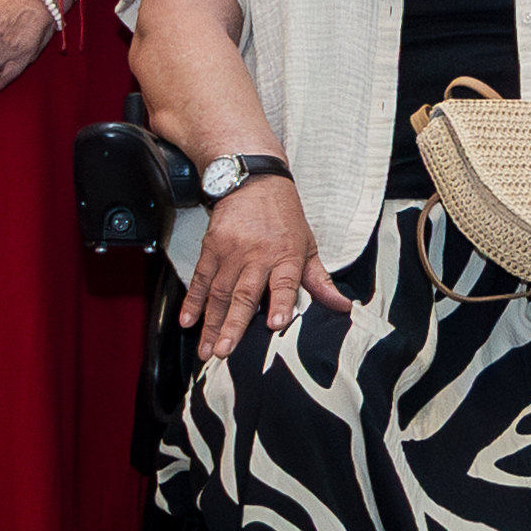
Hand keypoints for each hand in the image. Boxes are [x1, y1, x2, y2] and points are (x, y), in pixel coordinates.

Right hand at [191, 174, 340, 364]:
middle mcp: (257, 255)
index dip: (280, 303)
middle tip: (225, 350)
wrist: (253, 180)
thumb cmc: (283, 215)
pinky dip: (192, 300)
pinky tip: (188, 320)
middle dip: (233, 325)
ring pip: (220, 292)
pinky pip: (201, 278)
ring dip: (211, 323)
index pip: (285, 283)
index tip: (275, 324)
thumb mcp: (307, 245)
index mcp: (286, 255)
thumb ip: (320, 280)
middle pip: (244, 294)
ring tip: (207, 348)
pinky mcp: (211, 248)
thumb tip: (342, 305)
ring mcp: (231, 252)